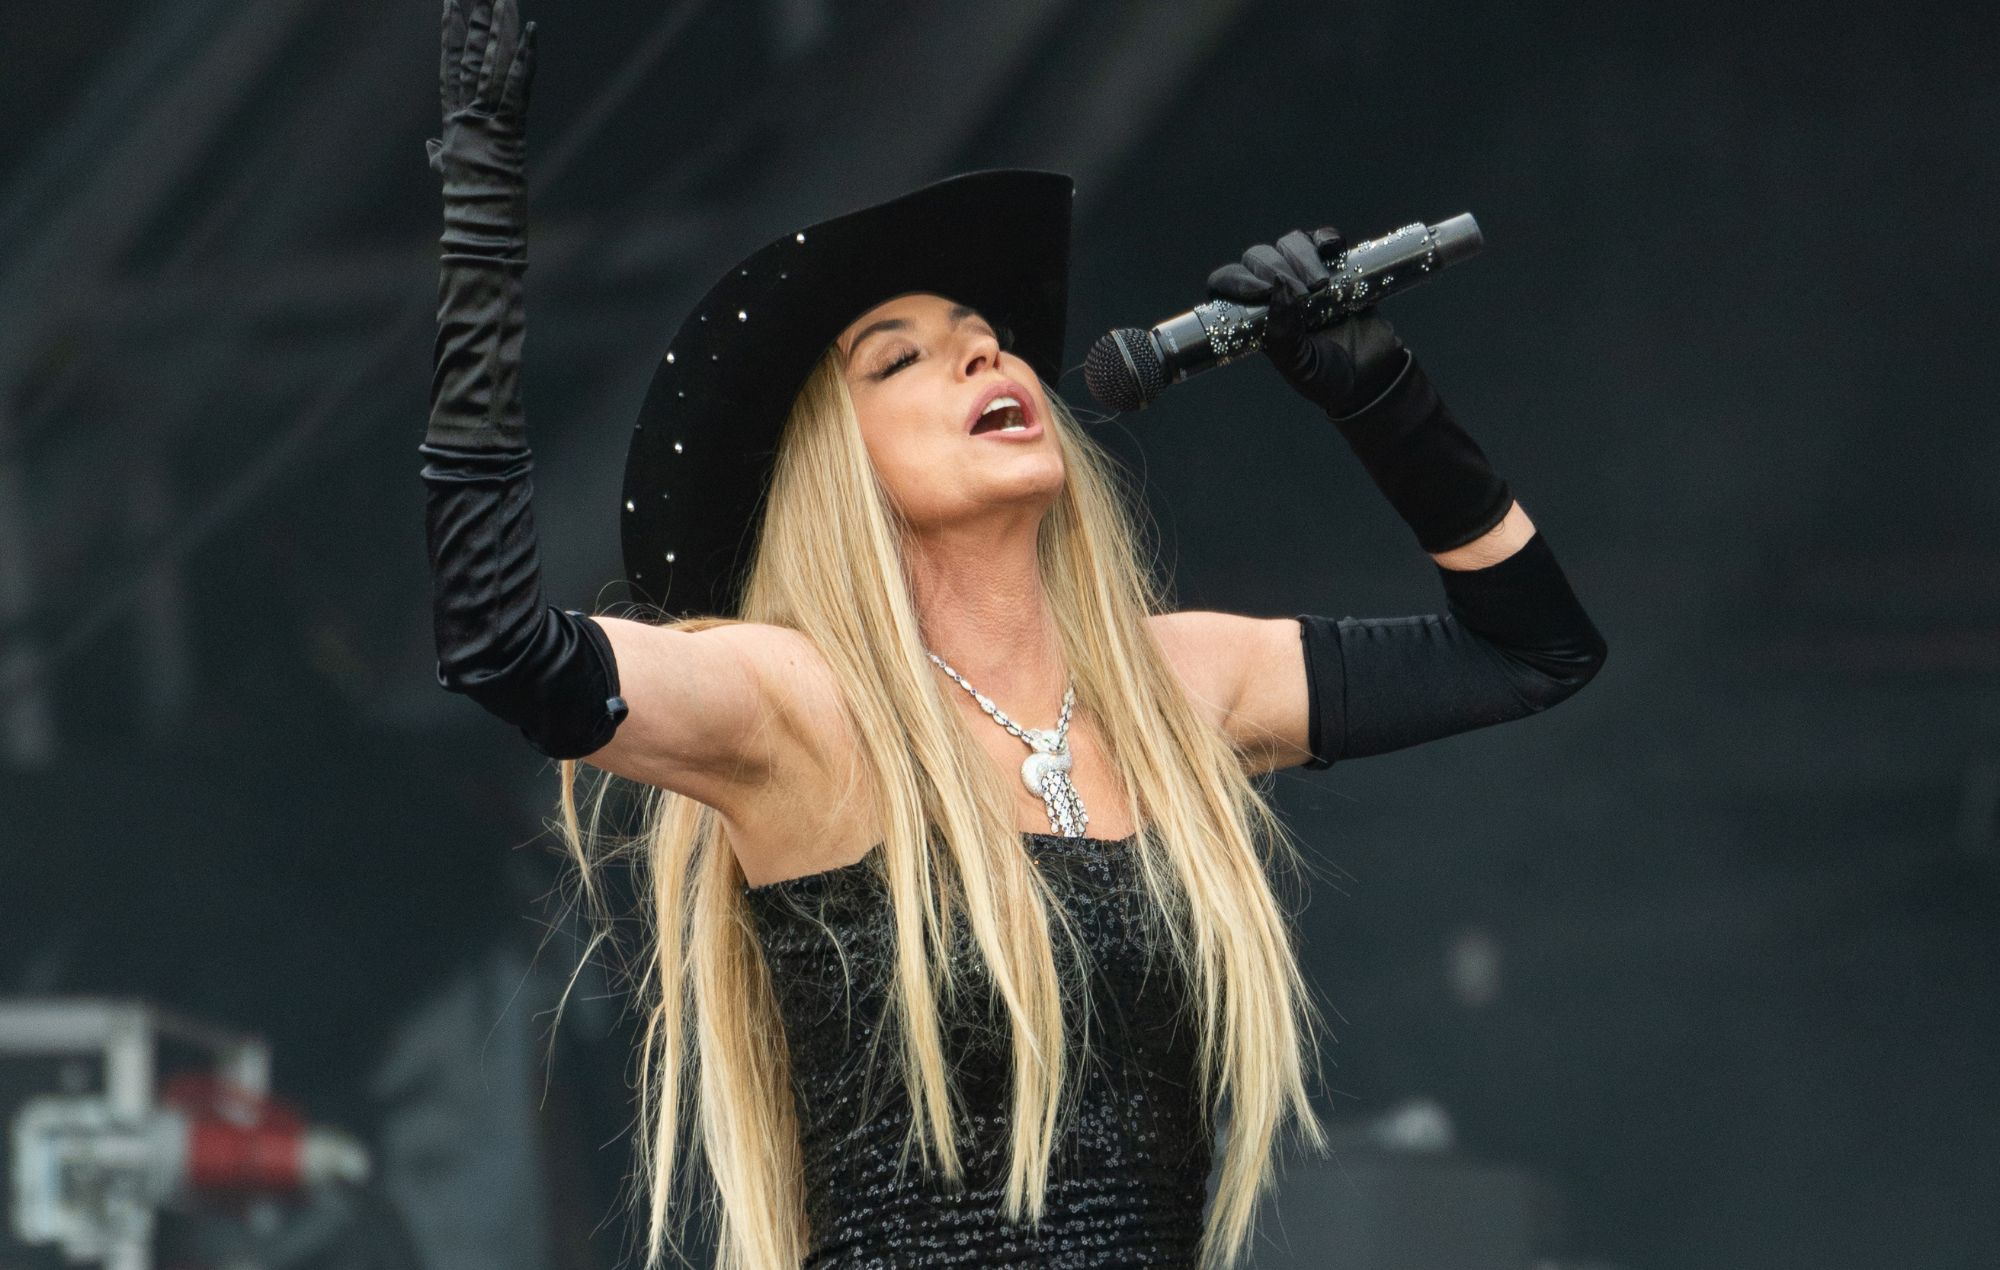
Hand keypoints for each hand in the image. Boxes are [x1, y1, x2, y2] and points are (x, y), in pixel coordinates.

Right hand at [429, 0, 536, 258]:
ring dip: (498, 28)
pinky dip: (524, 60)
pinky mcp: (506, 129)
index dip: (451, 32)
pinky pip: (517, 87)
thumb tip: (431, 149)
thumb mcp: (451, 177)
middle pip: (471, 55)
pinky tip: (530, 32)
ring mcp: (485, 120)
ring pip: (492, 63)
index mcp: (455, 120)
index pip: (452, 65)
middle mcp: (467, 113)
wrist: (477, 234)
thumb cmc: (468, 211)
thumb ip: (439, 158)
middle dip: (475, 18)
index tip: (451, 2)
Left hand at [1206, 226, 1407, 417]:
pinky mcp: (1336, 266)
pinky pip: (1324, 239)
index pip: (1226, 283)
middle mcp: (1275, 292)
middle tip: (1304, 295)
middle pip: (1258, 257)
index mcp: (1254, 316)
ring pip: (1289, 244)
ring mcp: (1304, 275)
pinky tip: (1334, 249)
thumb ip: (1283, 333)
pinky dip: (1327, 237)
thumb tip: (1277, 288)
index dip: (1236, 280)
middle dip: (1275, 268)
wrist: (1373, 376)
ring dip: (1302, 256)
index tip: (1260, 292)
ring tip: (1322, 285)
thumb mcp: (1300, 366)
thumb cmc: (1329, 378)